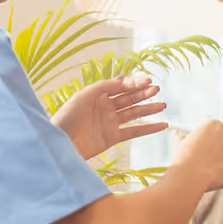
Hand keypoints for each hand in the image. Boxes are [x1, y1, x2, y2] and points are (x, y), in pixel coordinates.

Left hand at [51, 74, 167, 159]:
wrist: (59, 144)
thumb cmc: (66, 118)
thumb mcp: (83, 96)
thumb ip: (104, 86)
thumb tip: (124, 79)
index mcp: (97, 94)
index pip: (120, 85)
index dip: (134, 82)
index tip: (147, 81)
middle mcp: (105, 107)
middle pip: (129, 98)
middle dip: (143, 93)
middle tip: (157, 90)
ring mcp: (110, 122)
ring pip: (133, 113)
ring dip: (148, 108)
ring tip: (162, 105)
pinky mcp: (112, 138)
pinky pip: (134, 132)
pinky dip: (148, 128)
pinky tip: (162, 125)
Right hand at [172, 120, 222, 190]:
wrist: (190, 176)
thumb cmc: (184, 160)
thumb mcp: (179, 143)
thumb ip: (183, 137)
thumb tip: (179, 135)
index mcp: (214, 125)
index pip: (215, 130)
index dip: (208, 140)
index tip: (203, 148)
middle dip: (218, 150)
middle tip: (207, 159)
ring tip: (209, 170)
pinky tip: (217, 176)